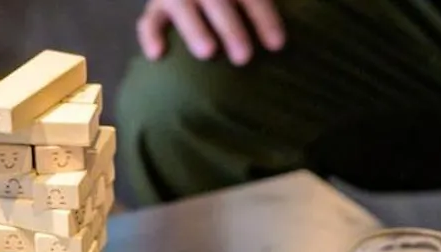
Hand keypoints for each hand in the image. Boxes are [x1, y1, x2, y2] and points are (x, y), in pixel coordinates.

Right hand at [137, 0, 284, 66]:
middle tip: (244, 57)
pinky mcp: (155, 6)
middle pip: (217, 0)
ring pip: (182, 7)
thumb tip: (291, 33)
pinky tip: (157, 54)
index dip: (264, 18)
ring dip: (195, 29)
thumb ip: (260, 6)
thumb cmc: (234, 3)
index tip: (278, 45)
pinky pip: (149, 20)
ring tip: (208, 53)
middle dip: (231, 28)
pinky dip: (150, 35)